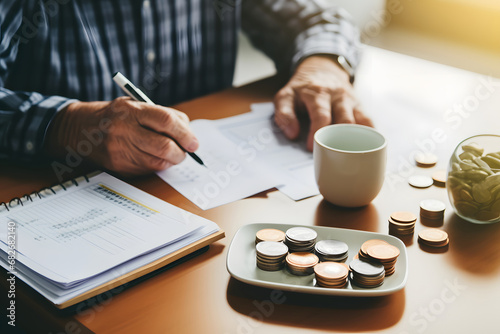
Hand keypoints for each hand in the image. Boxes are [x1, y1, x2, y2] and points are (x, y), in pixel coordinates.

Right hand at [45, 97, 198, 173]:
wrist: (79, 129)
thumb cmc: (116, 115)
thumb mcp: (136, 105)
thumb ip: (163, 116)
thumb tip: (189, 135)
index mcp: (131, 110)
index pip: (166, 121)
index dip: (185, 133)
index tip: (194, 142)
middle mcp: (124, 130)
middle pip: (164, 146)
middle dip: (181, 152)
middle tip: (186, 151)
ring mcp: (120, 150)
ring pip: (158, 162)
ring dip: (171, 160)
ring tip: (171, 153)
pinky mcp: (118, 167)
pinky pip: (147, 169)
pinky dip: (157, 165)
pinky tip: (153, 157)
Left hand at [274, 55, 372, 150]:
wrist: (322, 69)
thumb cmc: (302, 89)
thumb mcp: (286, 96)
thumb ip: (284, 114)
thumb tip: (292, 134)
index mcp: (317, 94)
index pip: (321, 115)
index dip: (317, 133)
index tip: (310, 148)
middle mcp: (337, 96)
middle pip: (343, 120)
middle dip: (338, 140)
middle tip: (331, 155)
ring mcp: (350, 101)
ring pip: (359, 121)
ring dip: (356, 140)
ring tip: (349, 155)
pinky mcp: (359, 105)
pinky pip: (368, 121)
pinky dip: (370, 135)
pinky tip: (368, 147)